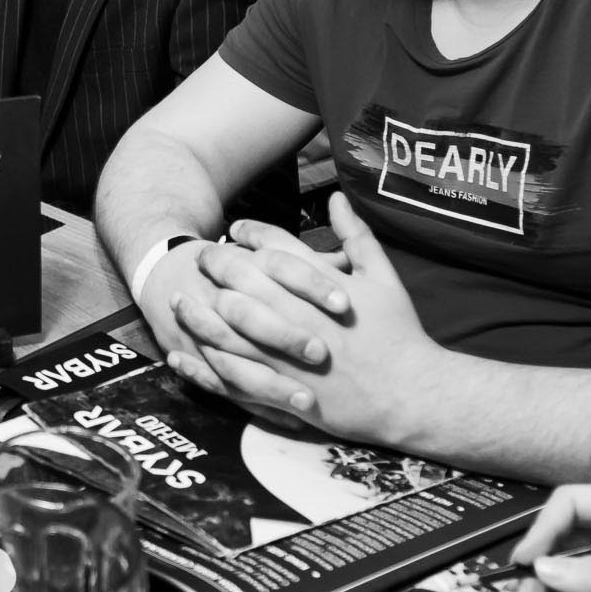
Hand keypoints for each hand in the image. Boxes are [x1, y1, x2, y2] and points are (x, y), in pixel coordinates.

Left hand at [170, 193, 458, 447]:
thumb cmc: (399, 332)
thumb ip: (356, 235)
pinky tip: (183, 356)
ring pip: (231, 330)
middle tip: (199, 256)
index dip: (250, 236)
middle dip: (217, 266)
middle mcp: (300, 318)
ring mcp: (289, 358)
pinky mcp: (284, 392)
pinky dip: (205, 366)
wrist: (412, 394)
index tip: (234, 230)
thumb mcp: (384, 277)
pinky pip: (234, 377)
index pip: (276, 250)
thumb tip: (336, 196)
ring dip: (201, 313)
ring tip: (179, 300)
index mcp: (323, 287)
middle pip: (244, 284)